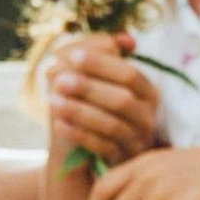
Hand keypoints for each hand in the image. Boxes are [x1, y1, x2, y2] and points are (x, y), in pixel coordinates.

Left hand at [45, 33, 158, 167]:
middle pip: (123, 100)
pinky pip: (101, 148)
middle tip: (59, 80)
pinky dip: (78, 134)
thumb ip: (106, 55)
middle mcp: (147, 116)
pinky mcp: (121, 160)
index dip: (102, 64)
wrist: (98, 150)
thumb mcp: (105, 81)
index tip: (73, 56)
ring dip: (80, 112)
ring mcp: (136, 140)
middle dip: (90, 88)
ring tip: (52, 101)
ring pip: (111, 125)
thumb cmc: (101, 106)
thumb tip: (123, 39)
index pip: (129, 74)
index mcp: (147, 92)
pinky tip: (57, 124)